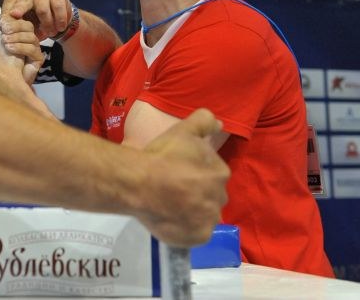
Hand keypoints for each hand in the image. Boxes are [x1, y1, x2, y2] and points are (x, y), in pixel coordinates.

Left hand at [0, 16, 42, 83]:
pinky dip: (20, 47)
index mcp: (19, 33)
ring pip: (31, 36)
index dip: (12, 20)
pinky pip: (32, 49)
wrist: (4, 85)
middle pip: (28, 26)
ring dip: (16, 37)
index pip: (20, 21)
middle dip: (15, 26)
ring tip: (4, 41)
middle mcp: (28, 39)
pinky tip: (9, 49)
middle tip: (3, 30)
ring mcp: (35, 49)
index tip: (1, 23)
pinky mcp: (38, 59)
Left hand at [2, 0, 71, 39]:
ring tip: (50, 33)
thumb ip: (14, 23)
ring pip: (42, 9)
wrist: (55, 14)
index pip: (11, 2)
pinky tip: (60, 27)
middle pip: (24, 0)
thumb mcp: (23, 21)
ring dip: (47, 24)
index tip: (13, 16)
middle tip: (19, 17)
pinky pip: (57, 7)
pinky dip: (59, 19)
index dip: (11, 9)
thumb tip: (3, 28)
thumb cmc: (34, 18)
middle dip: (22, 9)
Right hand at [134, 109, 229, 246]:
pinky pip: (195, 233)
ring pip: (204, 215)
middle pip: (210, 195)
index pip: (213, 173)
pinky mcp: (198, 238)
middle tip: (173, 188)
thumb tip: (219, 123)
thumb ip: (204, 121)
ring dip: (192, 211)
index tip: (178, 170)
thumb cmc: (162, 156)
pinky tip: (170, 219)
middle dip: (197, 192)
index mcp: (220, 173)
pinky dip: (185, 228)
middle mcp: (220, 198)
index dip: (195, 171)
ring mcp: (209, 220)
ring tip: (169, 205)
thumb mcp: (182, 130)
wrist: (139, 184)